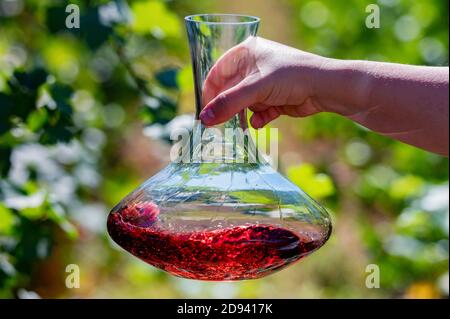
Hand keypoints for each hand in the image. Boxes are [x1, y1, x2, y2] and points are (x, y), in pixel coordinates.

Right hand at [199, 37, 329, 127]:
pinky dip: (259, 118)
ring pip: (244, 103)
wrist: (325, 88)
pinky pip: (259, 111)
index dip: (210, 92)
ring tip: (243, 125)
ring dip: (244, 114)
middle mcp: (254, 66)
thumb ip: (228, 104)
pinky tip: (263, 120)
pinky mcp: (275, 98)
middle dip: (228, 107)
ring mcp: (265, 83)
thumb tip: (204, 119)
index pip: (218, 72)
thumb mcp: (255, 89)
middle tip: (219, 124)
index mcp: (246, 53)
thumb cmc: (290, 77)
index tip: (204, 112)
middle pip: (231, 90)